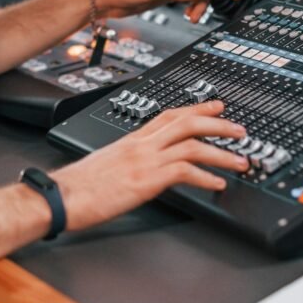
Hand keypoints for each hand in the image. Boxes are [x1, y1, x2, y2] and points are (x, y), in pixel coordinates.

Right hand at [50, 101, 247, 231]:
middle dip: (217, 123)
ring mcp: (144, 159)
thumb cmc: (79, 185)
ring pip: (192, 144)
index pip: (169, 114)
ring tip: (240, 161)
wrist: (62, 196)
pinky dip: (206, 177)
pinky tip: (217, 185)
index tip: (216, 107)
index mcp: (132, 138)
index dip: (196, 108)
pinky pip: (184, 171)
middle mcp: (141, 144)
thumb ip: (130, 160)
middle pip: (186, 121)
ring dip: (221, 152)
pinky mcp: (146, 179)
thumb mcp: (108, 164)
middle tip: (239, 129)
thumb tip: (144, 168)